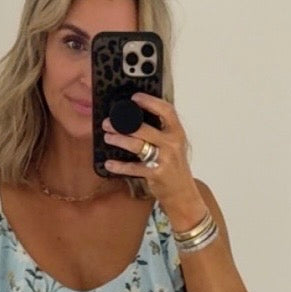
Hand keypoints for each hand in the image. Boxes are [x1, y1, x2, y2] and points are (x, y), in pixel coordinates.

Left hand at [102, 92, 198, 211]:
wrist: (183, 194)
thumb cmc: (174, 167)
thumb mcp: (174, 145)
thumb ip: (161, 131)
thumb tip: (136, 118)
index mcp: (177, 132)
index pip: (166, 110)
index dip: (150, 101)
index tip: (135, 97)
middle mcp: (172, 143)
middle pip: (144, 128)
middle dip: (123, 124)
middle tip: (108, 122)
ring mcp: (165, 159)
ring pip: (137, 145)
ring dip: (119, 140)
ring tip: (108, 137)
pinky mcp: (156, 174)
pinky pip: (134, 168)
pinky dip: (119, 166)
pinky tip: (109, 164)